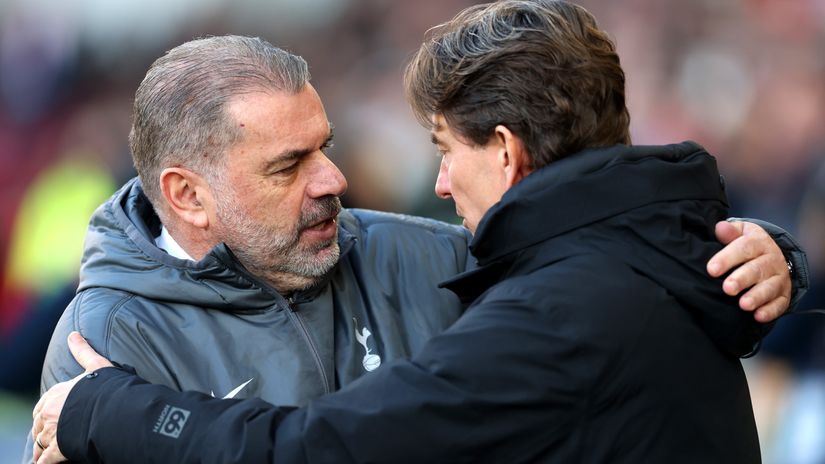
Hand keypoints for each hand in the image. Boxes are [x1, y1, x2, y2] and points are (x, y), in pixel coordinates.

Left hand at [32, 332, 112, 463]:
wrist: (110, 409)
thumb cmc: (104, 387)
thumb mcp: (96, 365)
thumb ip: (83, 351)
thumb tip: (74, 334)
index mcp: (56, 394)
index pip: (42, 405)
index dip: (44, 412)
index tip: (47, 417)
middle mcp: (49, 414)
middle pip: (39, 425)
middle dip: (42, 431)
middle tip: (46, 437)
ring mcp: (53, 432)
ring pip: (41, 443)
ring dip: (42, 449)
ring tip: (44, 455)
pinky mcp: (58, 450)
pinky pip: (46, 460)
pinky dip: (43, 463)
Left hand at [707, 221, 791, 322]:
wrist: (772, 256)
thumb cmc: (746, 245)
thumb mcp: (740, 233)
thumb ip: (729, 232)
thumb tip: (720, 228)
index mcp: (758, 242)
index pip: (744, 248)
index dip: (727, 258)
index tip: (711, 269)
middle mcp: (772, 260)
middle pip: (757, 269)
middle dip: (742, 279)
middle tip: (728, 288)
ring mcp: (779, 278)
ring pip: (769, 288)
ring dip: (757, 297)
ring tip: (743, 305)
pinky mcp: (783, 295)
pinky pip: (780, 304)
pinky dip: (770, 311)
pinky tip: (758, 317)